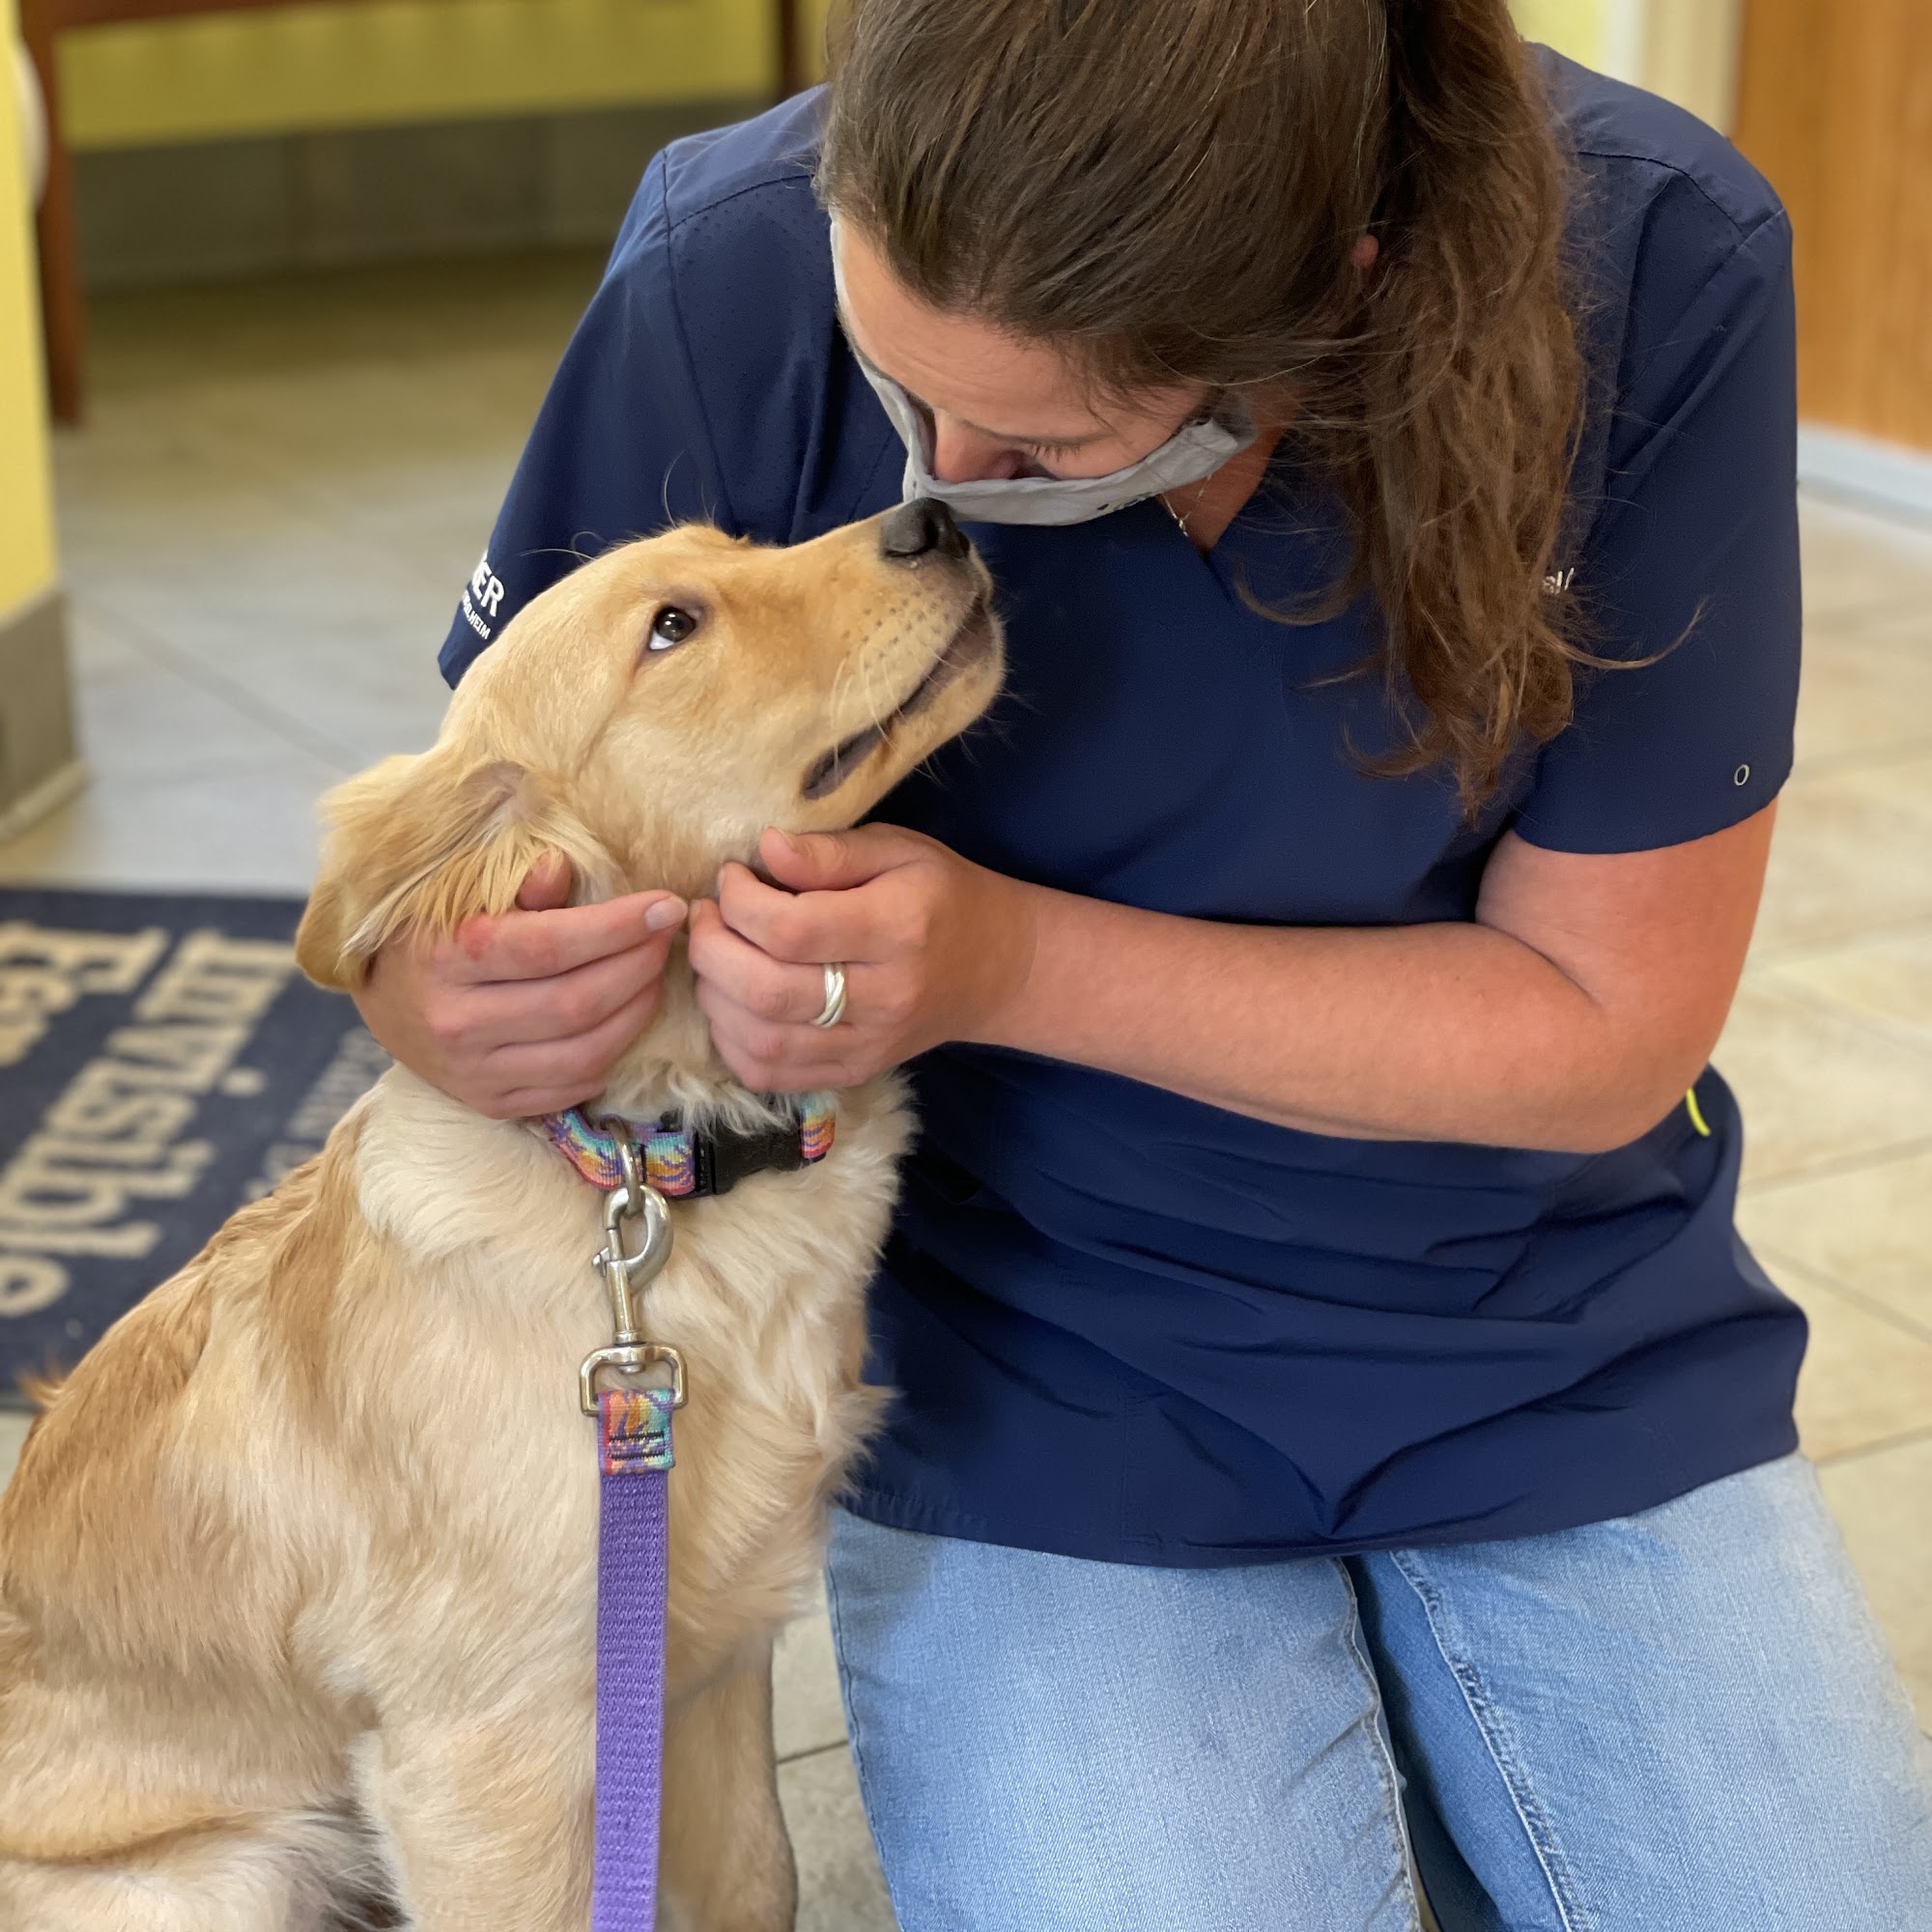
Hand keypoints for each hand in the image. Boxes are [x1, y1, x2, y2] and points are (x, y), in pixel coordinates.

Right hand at [351, 851, 687, 1118]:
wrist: (381, 1000)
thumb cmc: (430, 932)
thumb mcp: (457, 894)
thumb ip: (512, 883)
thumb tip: (561, 868)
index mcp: (446, 958)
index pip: (549, 946)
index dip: (617, 927)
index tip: (665, 905)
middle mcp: (456, 1022)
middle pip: (575, 1004)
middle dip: (637, 967)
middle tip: (666, 937)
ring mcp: (472, 1072)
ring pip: (582, 1054)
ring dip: (636, 1013)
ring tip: (654, 976)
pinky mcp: (488, 1103)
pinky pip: (569, 1088)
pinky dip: (609, 1056)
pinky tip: (623, 1020)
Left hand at [687, 825, 1034, 1091]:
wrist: (995, 969)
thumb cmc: (941, 897)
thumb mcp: (897, 850)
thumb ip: (828, 852)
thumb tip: (764, 847)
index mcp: (898, 929)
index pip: (792, 930)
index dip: (739, 902)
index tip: (731, 877)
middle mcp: (884, 997)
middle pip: (767, 992)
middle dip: (711, 950)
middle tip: (705, 916)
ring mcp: (868, 1045)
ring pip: (761, 1041)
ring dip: (713, 997)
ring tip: (714, 956)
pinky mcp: (853, 1072)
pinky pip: (770, 1075)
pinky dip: (731, 1042)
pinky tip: (731, 1003)